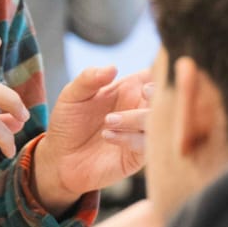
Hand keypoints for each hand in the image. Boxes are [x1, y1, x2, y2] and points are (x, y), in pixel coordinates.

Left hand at [34, 66, 150, 212]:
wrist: (60, 159)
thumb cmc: (68, 123)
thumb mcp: (72, 95)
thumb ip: (89, 78)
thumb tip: (112, 67)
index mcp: (131, 89)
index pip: (157, 74)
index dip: (162, 70)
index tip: (148, 73)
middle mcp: (141, 109)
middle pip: (168, 97)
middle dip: (160, 92)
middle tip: (144, 91)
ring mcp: (142, 132)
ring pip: (160, 122)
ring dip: (137, 118)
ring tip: (108, 121)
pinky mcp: (139, 155)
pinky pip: (147, 145)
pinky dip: (130, 138)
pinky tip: (107, 136)